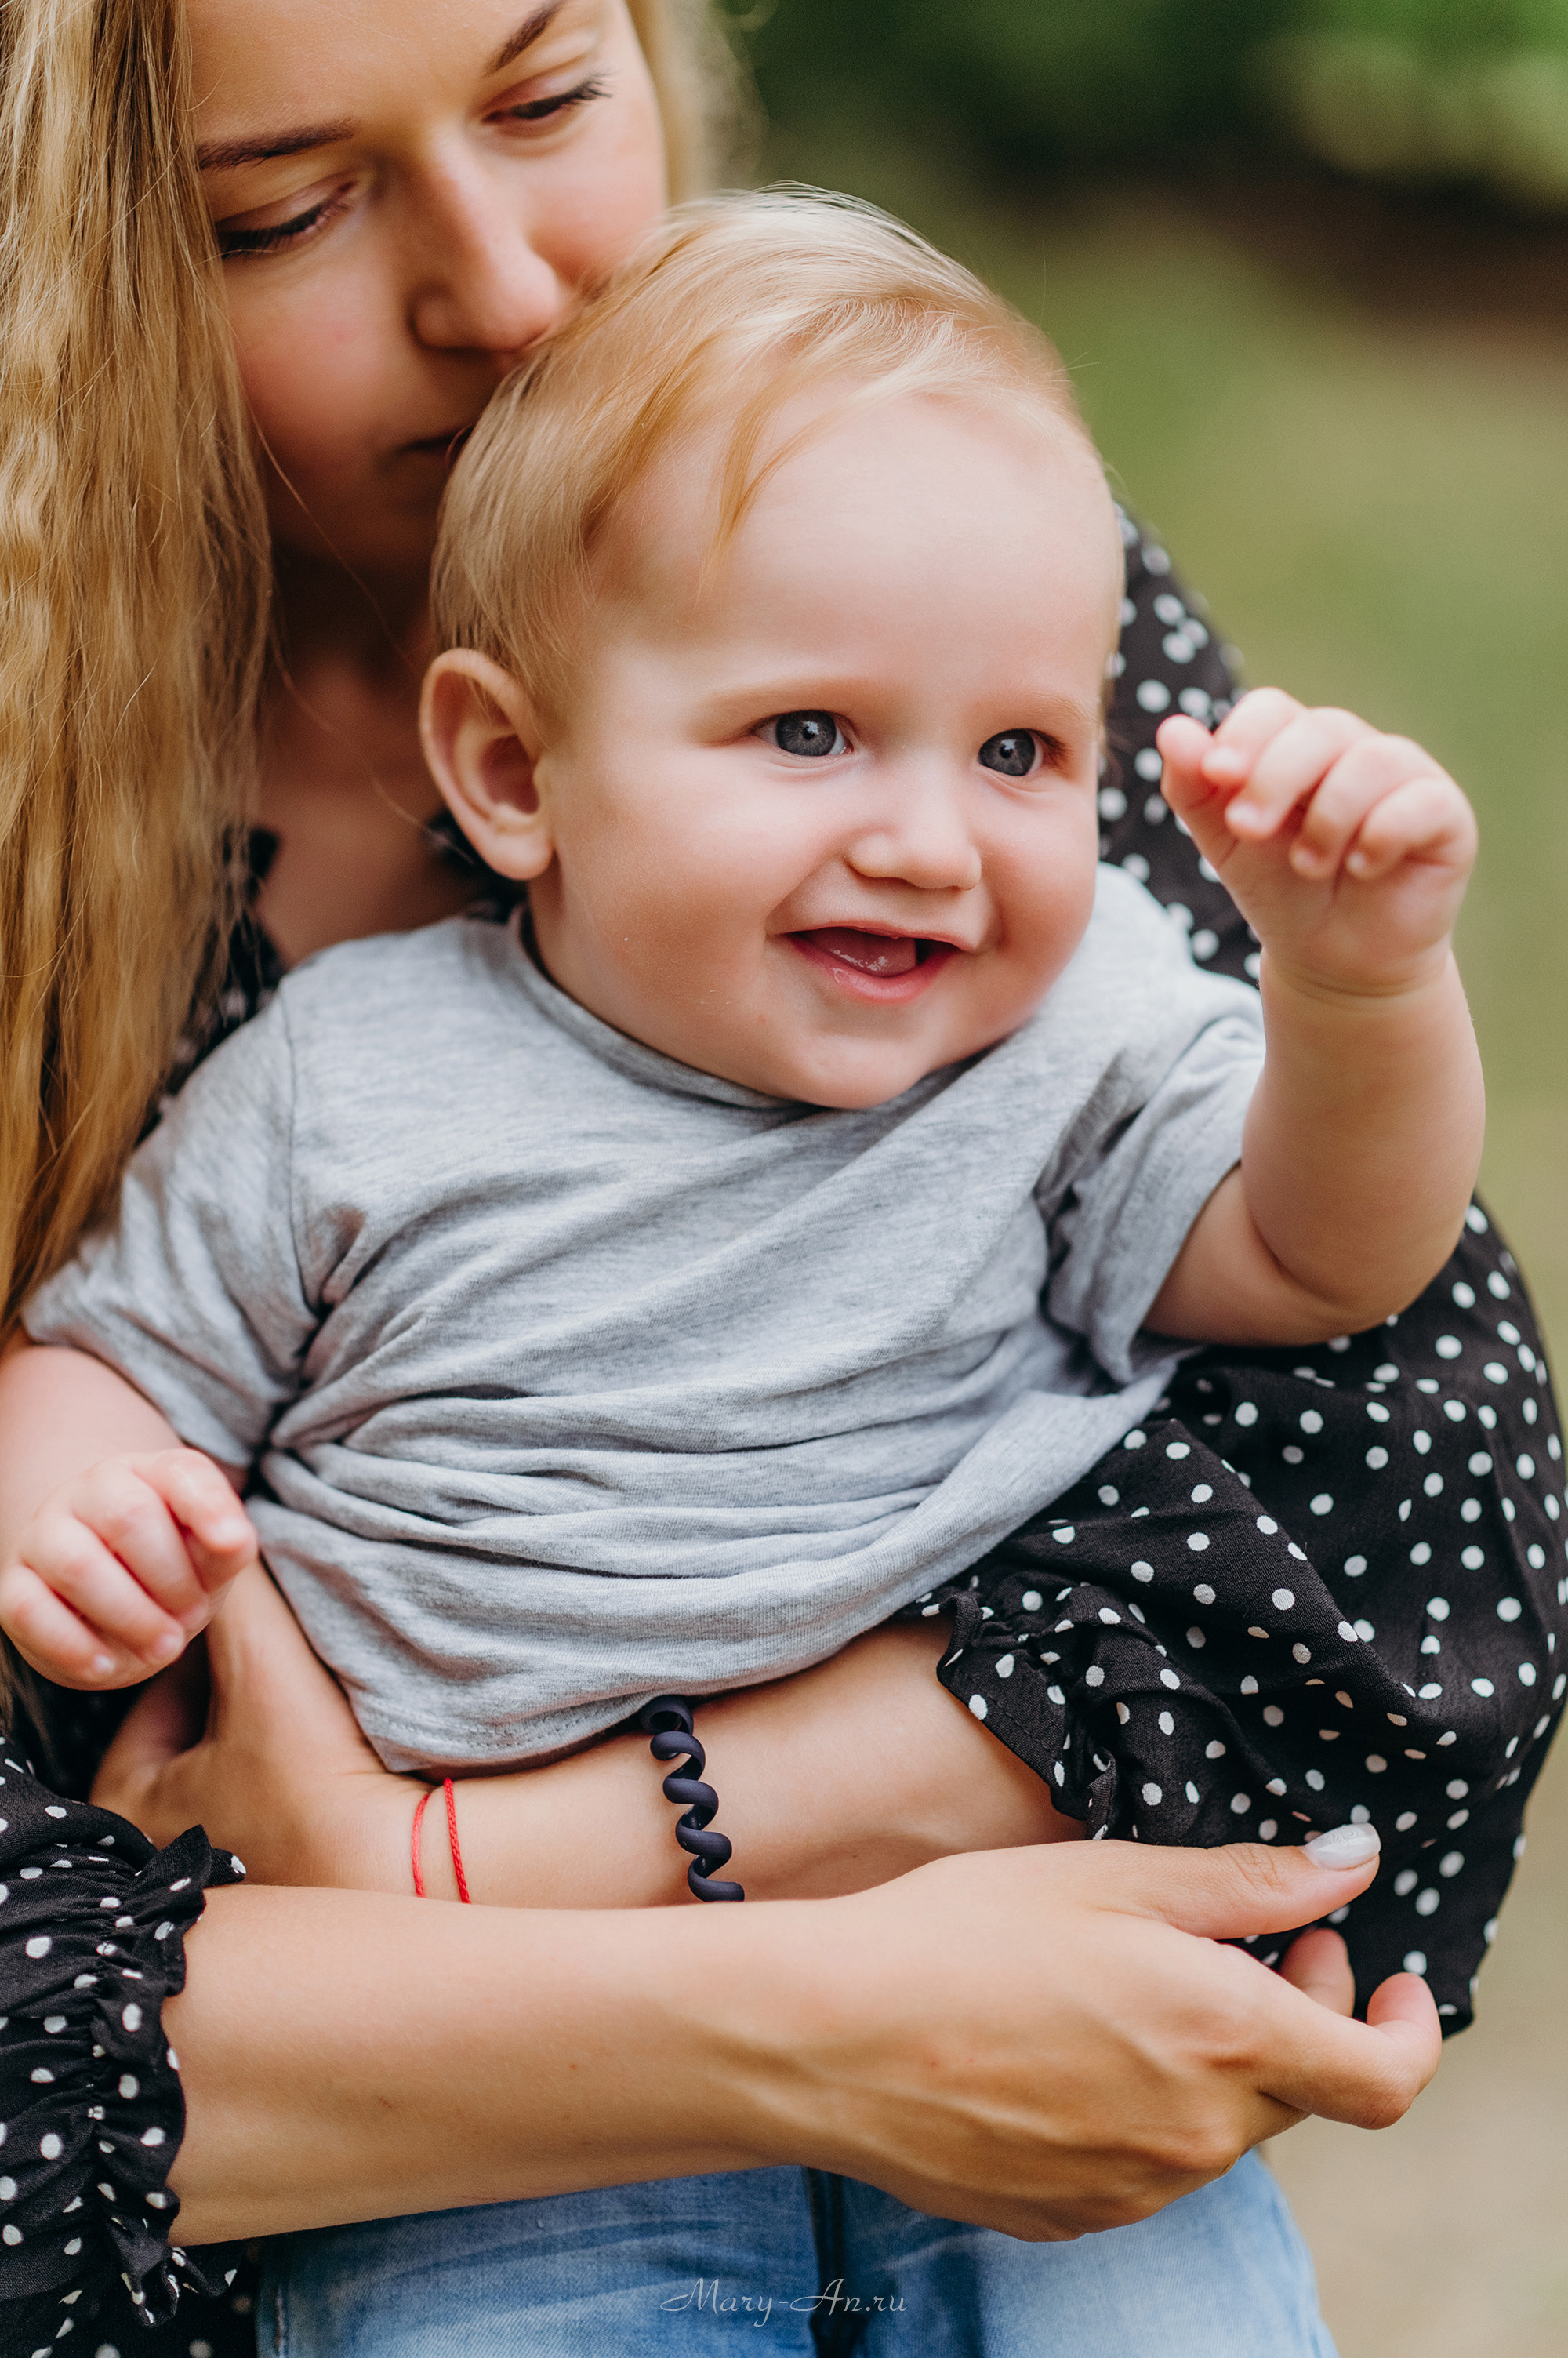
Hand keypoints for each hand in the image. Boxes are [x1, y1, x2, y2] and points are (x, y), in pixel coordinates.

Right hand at [0, 1448, 256, 1686]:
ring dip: (131, 1616)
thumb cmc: (170, 1576)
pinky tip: (108, 1664)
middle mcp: (89, 1492)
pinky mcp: (13, 1586)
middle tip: (193, 1615)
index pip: (180, 1471)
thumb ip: (227, 1546)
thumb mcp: (209, 1561)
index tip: (232, 1544)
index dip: (209, 1505)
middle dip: (171, 1576)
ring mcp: (44, 1535)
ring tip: (165, 1646)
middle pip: (128, 1516)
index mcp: (148, 1473)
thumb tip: (234, 1538)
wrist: (111, 1613)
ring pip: (78, 1564)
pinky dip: (74, 1646)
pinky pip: (29, 1611)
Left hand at [91, 1560, 412, 1889]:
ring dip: (271, 1718)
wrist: (409, 1867)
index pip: (156, 1690)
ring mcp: (213, 1869)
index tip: (261, 1629)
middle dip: (242, 1683)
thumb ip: (234, 1593)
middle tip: (293, 1656)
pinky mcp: (269, 1876)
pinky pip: (268, 1791)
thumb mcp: (263, 1659)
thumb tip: (223, 1539)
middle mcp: (154, 1849)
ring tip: (318, 1693)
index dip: (215, 1645)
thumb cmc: (315, 1776)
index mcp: (124, 1803)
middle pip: (195, 1723)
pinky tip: (335, 1740)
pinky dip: (295, 1761)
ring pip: (235, 1753)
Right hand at [743, 1834, 1441, 2236]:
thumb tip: (1352, 1863)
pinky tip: (1074, 2043)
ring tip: (1139, 1983)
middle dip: (1299, 2013)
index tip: (1381, 1972)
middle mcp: (1199, 2135)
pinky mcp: (1072, 2213)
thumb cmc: (966, 1933)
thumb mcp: (1115, 1875)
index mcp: (1228, 2040)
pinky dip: (1148, 2105)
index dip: (1405, 2026)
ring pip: (1220, 2127)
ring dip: (1218, 2060)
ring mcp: (1136, 2188)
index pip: (1383, 2077)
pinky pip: (1148, 2162)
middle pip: (1300, 2090)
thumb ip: (1250, 1880)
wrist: (828, 2038)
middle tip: (1250, 1939)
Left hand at [1157, 690, 1476, 997]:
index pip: (1273, 709)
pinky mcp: (1446, 814)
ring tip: (1309, 867)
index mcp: (1297, 746)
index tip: (1216, 775)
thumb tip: (1172, 729)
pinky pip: (1421, 801)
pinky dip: (1382, 834)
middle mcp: (1354, 749)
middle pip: (1320, 728)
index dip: (1244, 735)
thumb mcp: (1224, 840)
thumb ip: (1193, 786)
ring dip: (1328, 818)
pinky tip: (1361, 869)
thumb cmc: (1280, 890)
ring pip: (1372, 760)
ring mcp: (1406, 776)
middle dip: (1274, 778)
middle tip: (1247, 831)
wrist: (1332, 960)